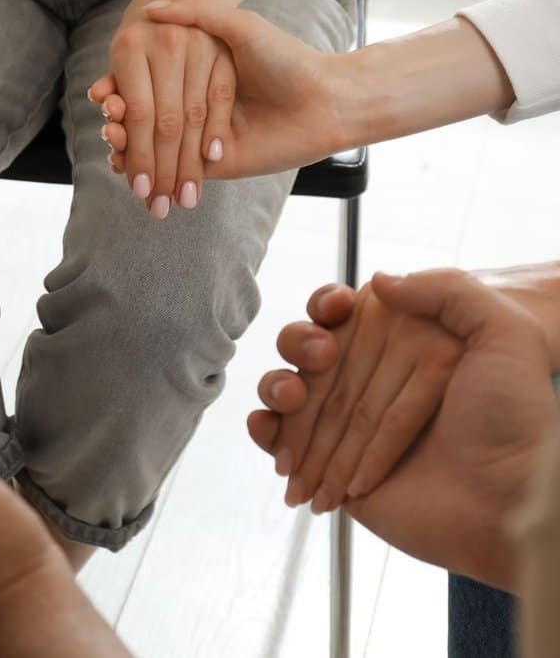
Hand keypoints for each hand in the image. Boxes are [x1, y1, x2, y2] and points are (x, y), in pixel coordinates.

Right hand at [92, 0, 348, 181]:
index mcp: (196, 78)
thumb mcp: (239, 26)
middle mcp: (195, 109)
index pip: (147, 89)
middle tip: (106, 122)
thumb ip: (197, 14)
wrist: (325, 99)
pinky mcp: (213, 166)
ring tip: (111, 142)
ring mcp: (201, 138)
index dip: (120, 92)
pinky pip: (173, 171)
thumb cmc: (285, 59)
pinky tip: (124, 165)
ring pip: (152, 149)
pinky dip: (146, 171)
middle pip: (143, 121)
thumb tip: (152, 8)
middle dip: (120, 124)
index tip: (102, 95)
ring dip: (126, 149)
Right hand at [250, 269, 559, 587]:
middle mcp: (376, 383)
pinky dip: (265, 432)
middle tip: (320, 359)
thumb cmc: (516, 423)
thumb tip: (379, 280)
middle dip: (300, 346)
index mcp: (407, 347)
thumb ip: (449, 290)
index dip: (328, 306)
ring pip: (288, 391)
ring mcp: (349, 426)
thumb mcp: (508, 337)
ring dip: (277, 388)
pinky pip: (278, 441)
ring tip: (291, 399)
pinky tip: (267, 426)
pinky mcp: (330, 466)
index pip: (349, 314)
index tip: (336, 309)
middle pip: (310, 350)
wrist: (507, 502)